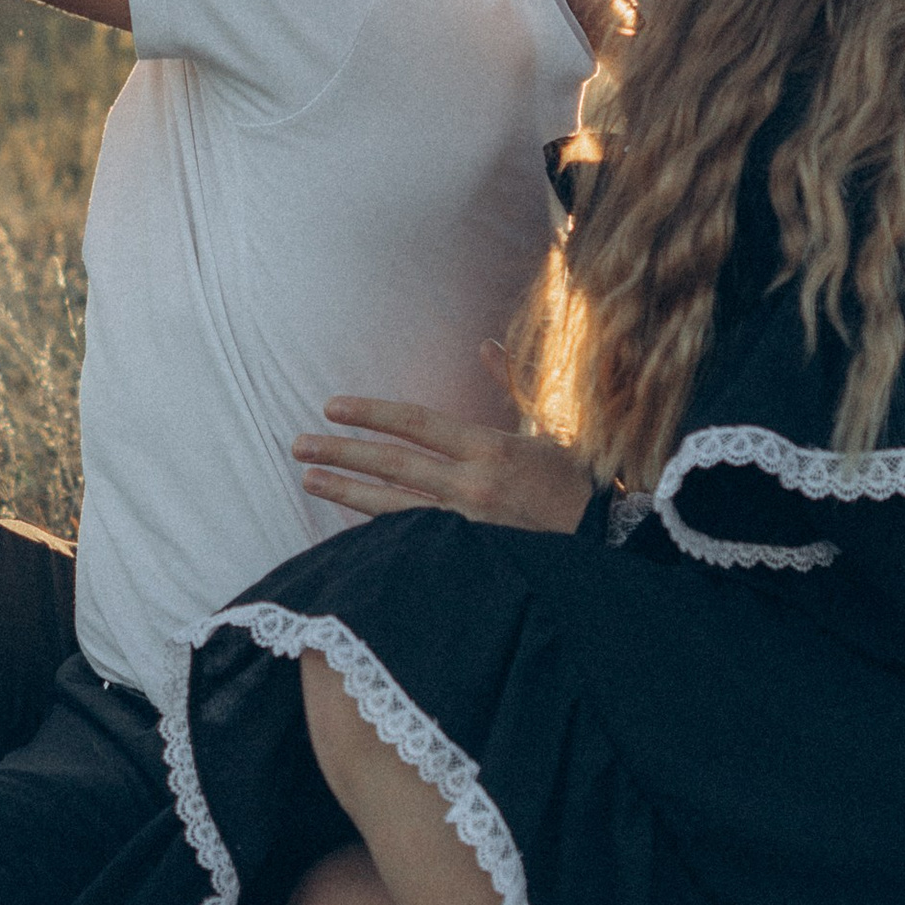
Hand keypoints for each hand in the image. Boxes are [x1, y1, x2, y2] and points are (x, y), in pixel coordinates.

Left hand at [294, 381, 591, 533]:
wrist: (606, 544)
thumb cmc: (573, 481)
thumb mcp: (545, 427)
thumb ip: (510, 384)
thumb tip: (484, 345)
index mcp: (491, 448)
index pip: (417, 424)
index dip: (371, 414)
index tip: (332, 408)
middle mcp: (473, 486)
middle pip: (393, 466)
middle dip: (342, 454)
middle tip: (299, 447)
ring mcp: (467, 528)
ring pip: (393, 507)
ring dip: (347, 493)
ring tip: (309, 481)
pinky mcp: (467, 560)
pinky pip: (412, 541)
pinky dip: (378, 530)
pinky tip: (347, 522)